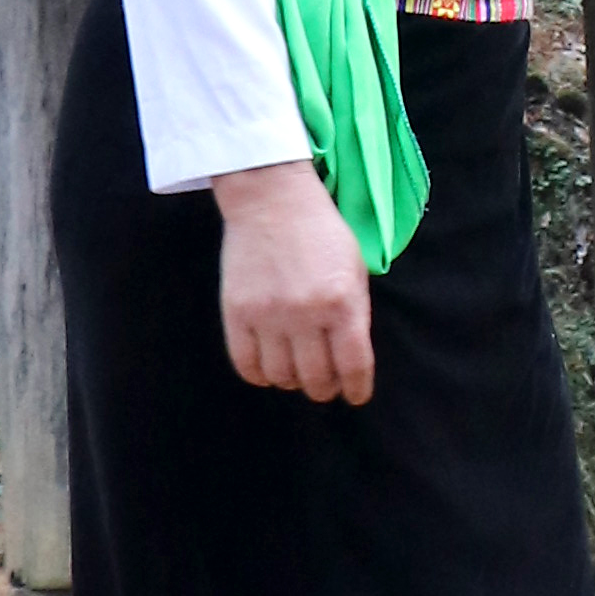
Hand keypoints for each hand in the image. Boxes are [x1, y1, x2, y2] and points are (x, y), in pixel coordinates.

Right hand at [213, 157, 376, 399]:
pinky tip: (269, 369)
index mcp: (342, 301)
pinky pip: (246, 364)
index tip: (356, 396)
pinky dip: (260, 375)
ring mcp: (268, 314)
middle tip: (325, 385)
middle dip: (325, 389)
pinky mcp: (237, 312)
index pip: (353, 366)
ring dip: (293, 382)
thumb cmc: (321, 232)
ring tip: (297, 373)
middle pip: (317, 378)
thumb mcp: (354, 268)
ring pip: (282, 376)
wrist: (272, 200)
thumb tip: (350, 360)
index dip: (357, 389)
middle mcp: (306, 313)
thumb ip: (354, 314)